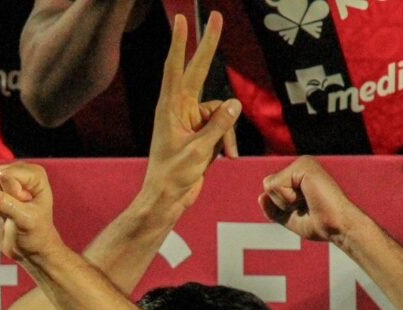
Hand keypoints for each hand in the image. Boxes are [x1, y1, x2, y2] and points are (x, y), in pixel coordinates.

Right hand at [0, 163, 62, 265]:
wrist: (28, 249)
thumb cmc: (34, 233)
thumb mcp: (24, 220)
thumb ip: (5, 204)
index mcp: (33, 174)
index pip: (5, 175)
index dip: (9, 195)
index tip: (22, 208)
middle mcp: (17, 172)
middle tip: (10, 211)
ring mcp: (1, 181)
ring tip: (4, 214)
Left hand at [141, 12, 240, 210]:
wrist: (168, 199)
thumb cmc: (173, 176)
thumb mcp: (198, 150)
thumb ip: (218, 126)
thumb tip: (234, 104)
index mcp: (170, 109)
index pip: (175, 68)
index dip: (180, 44)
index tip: (181, 20)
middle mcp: (179, 109)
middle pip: (198, 70)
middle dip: (209, 45)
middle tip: (216, 15)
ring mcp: (191, 120)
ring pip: (221, 110)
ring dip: (227, 132)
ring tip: (224, 154)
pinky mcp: (202, 132)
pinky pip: (224, 126)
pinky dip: (228, 141)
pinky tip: (227, 157)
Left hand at [259, 156, 361, 245]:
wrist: (336, 227)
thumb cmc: (318, 224)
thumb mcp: (288, 217)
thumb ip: (272, 208)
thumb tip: (261, 196)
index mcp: (299, 175)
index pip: (270, 189)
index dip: (280, 207)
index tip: (303, 210)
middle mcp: (301, 165)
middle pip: (267, 185)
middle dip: (281, 204)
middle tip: (305, 207)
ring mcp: (303, 163)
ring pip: (269, 185)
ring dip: (285, 202)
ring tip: (308, 202)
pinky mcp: (304, 165)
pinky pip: (276, 184)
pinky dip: (288, 198)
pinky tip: (308, 197)